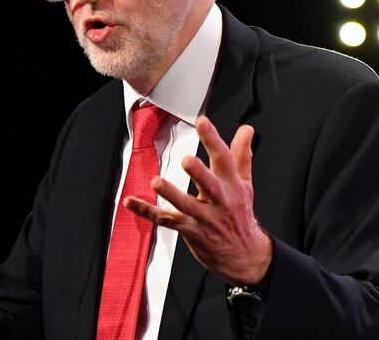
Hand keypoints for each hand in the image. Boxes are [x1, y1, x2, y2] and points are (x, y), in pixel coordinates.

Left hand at [125, 117, 270, 284]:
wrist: (245, 256)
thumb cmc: (241, 216)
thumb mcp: (245, 184)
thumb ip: (242, 154)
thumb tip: (246, 130)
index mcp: (232, 186)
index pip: (224, 159)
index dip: (213, 139)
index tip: (202, 122)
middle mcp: (220, 202)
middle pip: (210, 185)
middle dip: (199, 173)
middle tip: (187, 160)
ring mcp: (205, 219)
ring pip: (186, 205)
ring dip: (171, 194)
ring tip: (157, 181)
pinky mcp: (191, 232)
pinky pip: (166, 220)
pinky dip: (147, 211)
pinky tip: (131, 202)